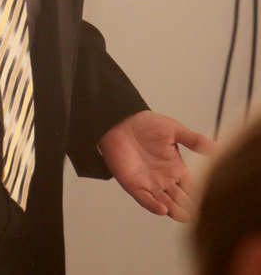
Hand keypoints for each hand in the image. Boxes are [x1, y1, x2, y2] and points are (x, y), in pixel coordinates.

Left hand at [98, 110, 214, 222]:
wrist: (120, 121)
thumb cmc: (146, 124)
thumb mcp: (173, 129)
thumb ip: (192, 139)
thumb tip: (216, 147)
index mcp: (177, 169)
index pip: (193, 187)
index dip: (201, 196)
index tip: (212, 204)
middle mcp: (165, 180)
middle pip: (181, 200)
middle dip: (189, 208)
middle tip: (199, 215)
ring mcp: (150, 184)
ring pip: (165, 203)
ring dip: (174, 211)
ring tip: (184, 216)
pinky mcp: (134, 185)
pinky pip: (144, 199)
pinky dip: (153, 206)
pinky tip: (163, 209)